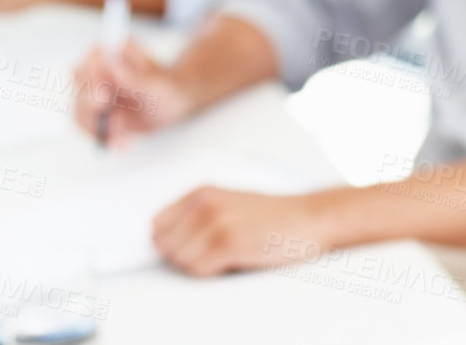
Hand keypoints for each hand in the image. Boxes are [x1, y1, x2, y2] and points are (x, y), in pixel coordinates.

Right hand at [72, 37, 195, 145]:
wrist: (170, 106)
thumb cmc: (167, 90)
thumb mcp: (157, 87)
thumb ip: (135, 78)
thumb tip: (112, 66)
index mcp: (114, 51)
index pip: (94, 59)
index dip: (93, 79)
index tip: (102, 101)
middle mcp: (97, 66)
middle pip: (81, 86)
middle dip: (94, 111)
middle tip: (115, 126)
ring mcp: (92, 88)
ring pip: (80, 109)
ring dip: (98, 128)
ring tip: (122, 140)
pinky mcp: (91, 109)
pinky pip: (86, 124)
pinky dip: (101, 137)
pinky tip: (119, 143)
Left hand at [152, 186, 331, 276]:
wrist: (308, 218)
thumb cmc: (271, 216)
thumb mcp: (227, 202)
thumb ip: (195, 215)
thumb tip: (163, 241)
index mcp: (201, 192)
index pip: (157, 225)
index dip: (168, 243)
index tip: (184, 250)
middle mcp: (205, 204)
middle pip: (165, 244)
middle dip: (181, 256)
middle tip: (207, 257)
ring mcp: (217, 223)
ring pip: (180, 259)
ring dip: (196, 266)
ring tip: (221, 259)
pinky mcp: (230, 243)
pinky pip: (198, 269)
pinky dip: (209, 273)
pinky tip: (230, 263)